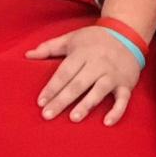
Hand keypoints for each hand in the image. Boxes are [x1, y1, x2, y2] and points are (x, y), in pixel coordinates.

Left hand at [26, 26, 141, 125]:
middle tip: (48, 115)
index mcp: (83, 53)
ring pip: (99, 90)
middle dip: (62, 100)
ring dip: (87, 104)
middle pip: (78, 83)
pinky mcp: (126, 83)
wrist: (127, 34)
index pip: (65, 72)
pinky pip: (123, 98)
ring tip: (73, 118)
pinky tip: (107, 123)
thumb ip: (49, 47)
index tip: (41, 102)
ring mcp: (113, 74)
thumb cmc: (94, 40)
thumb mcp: (72, 38)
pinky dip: (117, 111)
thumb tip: (27, 54)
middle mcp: (98, 63)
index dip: (52, 87)